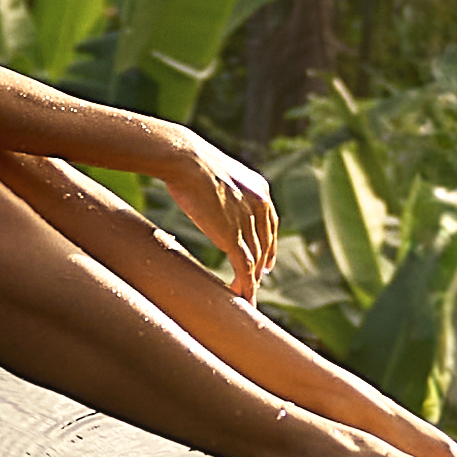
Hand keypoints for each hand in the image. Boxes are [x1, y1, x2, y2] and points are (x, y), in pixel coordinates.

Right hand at [133, 123, 279, 293]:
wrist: (186, 160)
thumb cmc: (191, 162)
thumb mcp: (220, 173)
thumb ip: (225, 188)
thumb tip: (212, 192)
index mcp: (260, 190)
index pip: (270, 225)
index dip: (269, 246)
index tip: (266, 262)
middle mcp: (260, 206)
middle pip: (263, 244)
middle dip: (260, 266)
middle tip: (255, 282)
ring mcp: (247, 222)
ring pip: (255, 259)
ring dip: (252, 280)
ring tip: (246, 295)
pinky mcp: (232, 237)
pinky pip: (244, 267)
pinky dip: (245, 285)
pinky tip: (243, 296)